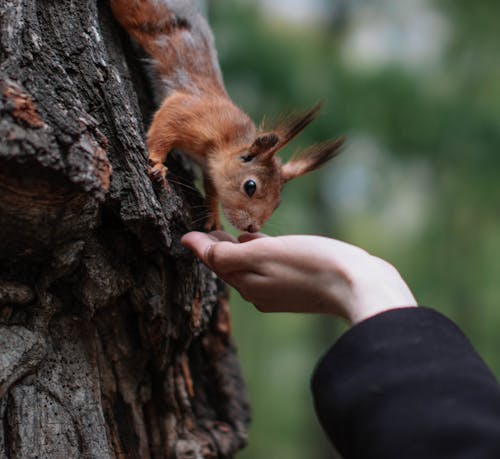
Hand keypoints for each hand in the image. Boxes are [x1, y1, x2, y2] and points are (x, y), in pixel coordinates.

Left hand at [181, 231, 416, 323]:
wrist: (358, 286)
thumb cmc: (308, 265)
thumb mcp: (261, 254)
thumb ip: (224, 252)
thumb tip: (188, 243)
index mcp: (247, 284)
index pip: (215, 262)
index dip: (202, 244)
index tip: (190, 230)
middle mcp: (260, 292)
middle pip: (231, 266)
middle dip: (219, 248)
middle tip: (208, 228)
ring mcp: (280, 292)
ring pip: (250, 267)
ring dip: (239, 249)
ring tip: (233, 232)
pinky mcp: (298, 288)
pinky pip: (270, 269)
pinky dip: (261, 253)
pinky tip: (263, 241)